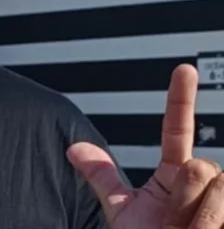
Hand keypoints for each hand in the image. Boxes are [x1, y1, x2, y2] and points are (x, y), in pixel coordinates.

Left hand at [67, 64, 223, 227]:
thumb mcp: (122, 211)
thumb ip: (103, 177)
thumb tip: (73, 149)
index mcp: (174, 174)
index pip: (176, 128)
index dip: (180, 98)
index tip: (183, 68)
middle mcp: (204, 183)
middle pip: (199, 164)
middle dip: (184, 191)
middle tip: (175, 219)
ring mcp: (221, 200)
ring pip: (214, 179)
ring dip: (196, 211)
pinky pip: (220, 206)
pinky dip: (206, 223)